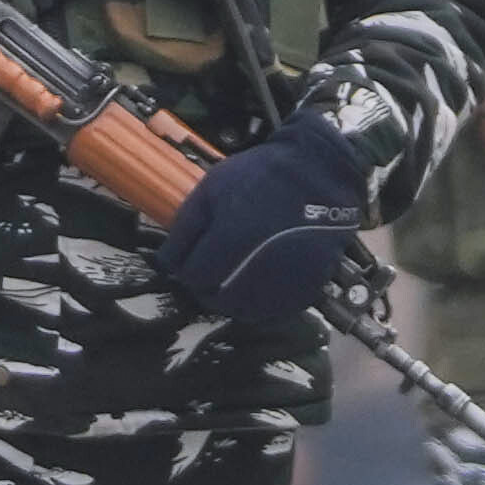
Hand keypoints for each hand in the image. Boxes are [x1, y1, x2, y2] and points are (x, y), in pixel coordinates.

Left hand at [150, 117, 372, 331]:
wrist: (318, 173)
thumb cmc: (259, 176)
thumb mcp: (211, 189)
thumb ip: (185, 228)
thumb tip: (167, 263)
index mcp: (229, 240)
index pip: (192, 276)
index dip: (186, 270)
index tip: (189, 260)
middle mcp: (256, 267)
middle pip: (216, 299)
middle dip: (205, 288)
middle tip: (208, 271)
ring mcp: (285, 281)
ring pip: (245, 311)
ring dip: (231, 300)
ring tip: (230, 281)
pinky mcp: (307, 287)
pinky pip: (275, 310)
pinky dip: (260, 304)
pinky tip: (256, 286)